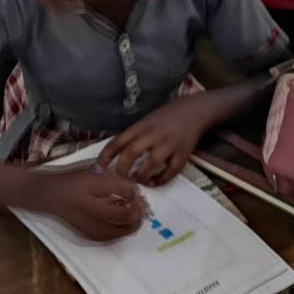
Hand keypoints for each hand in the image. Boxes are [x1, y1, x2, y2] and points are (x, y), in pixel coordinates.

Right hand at [42, 170, 145, 241]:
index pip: (125, 211)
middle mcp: (96, 225)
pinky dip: (121, 229)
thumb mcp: (94, 177)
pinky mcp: (90, 235)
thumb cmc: (73, 183)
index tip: (139, 194)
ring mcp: (93, 233)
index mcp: (96, 208)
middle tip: (141, 204)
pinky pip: (112, 237)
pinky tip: (121, 219)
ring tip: (133, 211)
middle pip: (126, 226)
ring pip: (121, 233)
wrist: (51, 196)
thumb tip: (134, 192)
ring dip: (131, 223)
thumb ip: (115, 184)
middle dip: (138, 215)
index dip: (136, 203)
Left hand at [98, 97, 212, 186]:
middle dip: (122, 168)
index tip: (99, 166)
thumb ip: (134, 134)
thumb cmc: (167, 115)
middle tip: (119, 177)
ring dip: (141, 175)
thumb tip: (116, 152)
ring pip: (151, 163)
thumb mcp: (146, 120)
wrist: (194, 111)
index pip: (120, 140)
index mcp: (142, 125)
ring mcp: (169, 144)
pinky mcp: (183, 154)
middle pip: (132, 152)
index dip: (107, 154)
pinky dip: (161, 180)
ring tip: (137, 181)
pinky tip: (154, 183)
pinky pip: (171, 171)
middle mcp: (153, 134)